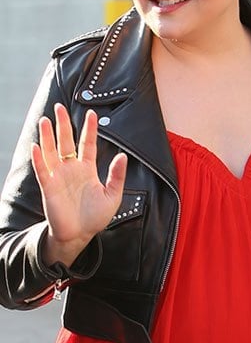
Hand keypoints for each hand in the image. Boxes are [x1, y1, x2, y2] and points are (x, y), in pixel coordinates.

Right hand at [31, 104, 127, 266]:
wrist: (80, 235)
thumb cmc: (95, 217)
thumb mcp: (113, 196)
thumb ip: (117, 176)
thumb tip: (122, 156)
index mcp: (87, 169)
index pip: (87, 144)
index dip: (89, 129)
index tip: (92, 113)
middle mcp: (71, 169)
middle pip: (65, 142)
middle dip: (63, 124)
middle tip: (60, 107)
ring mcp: (58, 177)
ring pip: (51, 152)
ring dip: (48, 136)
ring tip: (47, 120)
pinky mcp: (48, 187)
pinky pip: (42, 170)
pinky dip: (38, 158)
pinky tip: (36, 145)